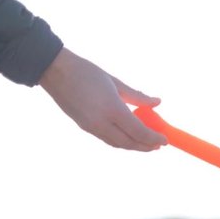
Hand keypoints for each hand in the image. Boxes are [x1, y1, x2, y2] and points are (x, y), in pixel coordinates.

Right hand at [39, 47, 166, 150]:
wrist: (55, 71)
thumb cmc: (87, 72)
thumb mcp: (115, 82)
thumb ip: (137, 96)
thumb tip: (157, 103)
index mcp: (112, 108)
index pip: (138, 131)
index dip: (153, 137)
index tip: (164, 140)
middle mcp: (101, 122)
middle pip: (129, 142)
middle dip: (145, 146)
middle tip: (158, 145)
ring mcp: (91, 127)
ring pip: (117, 144)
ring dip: (133, 146)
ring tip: (146, 144)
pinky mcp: (84, 127)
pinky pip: (107, 139)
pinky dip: (120, 141)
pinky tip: (128, 137)